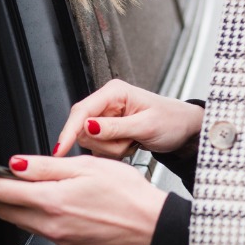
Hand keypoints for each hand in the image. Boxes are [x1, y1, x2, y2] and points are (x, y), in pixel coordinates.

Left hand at [0, 154, 167, 244]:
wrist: (152, 226)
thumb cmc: (128, 193)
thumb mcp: (86, 167)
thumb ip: (45, 167)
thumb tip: (14, 165)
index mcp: (51, 201)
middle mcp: (50, 224)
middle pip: (3, 208)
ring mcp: (58, 238)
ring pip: (20, 220)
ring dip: (12, 203)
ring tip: (22, 185)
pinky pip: (39, 229)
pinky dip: (34, 214)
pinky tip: (50, 201)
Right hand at [55, 79, 204, 159]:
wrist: (184, 129)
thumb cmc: (172, 121)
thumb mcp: (146, 125)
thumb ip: (115, 127)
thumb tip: (88, 126)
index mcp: (114, 92)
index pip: (81, 111)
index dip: (68, 131)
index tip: (59, 149)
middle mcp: (106, 102)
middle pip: (82, 129)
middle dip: (104, 143)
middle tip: (129, 141)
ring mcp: (106, 117)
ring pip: (90, 141)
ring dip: (111, 149)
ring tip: (133, 141)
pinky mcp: (107, 131)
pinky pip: (99, 148)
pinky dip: (114, 153)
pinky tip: (130, 145)